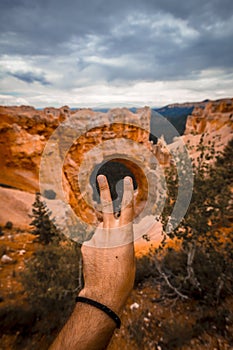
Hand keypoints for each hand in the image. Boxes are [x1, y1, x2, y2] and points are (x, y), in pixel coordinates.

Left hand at [79, 175, 135, 313]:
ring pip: (101, 228)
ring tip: (108, 254)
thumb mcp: (130, 256)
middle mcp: (109, 232)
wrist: (103, 292)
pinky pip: (93, 240)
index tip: (127, 180)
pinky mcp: (85, 244)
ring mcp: (95, 237)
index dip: (128, 193)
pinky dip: (98, 246)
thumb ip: (123, 239)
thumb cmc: (123, 277)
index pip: (127, 208)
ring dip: (105, 234)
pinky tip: (99, 261)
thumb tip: (116, 231)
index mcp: (124, 234)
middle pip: (106, 206)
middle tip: (100, 176)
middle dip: (104, 190)